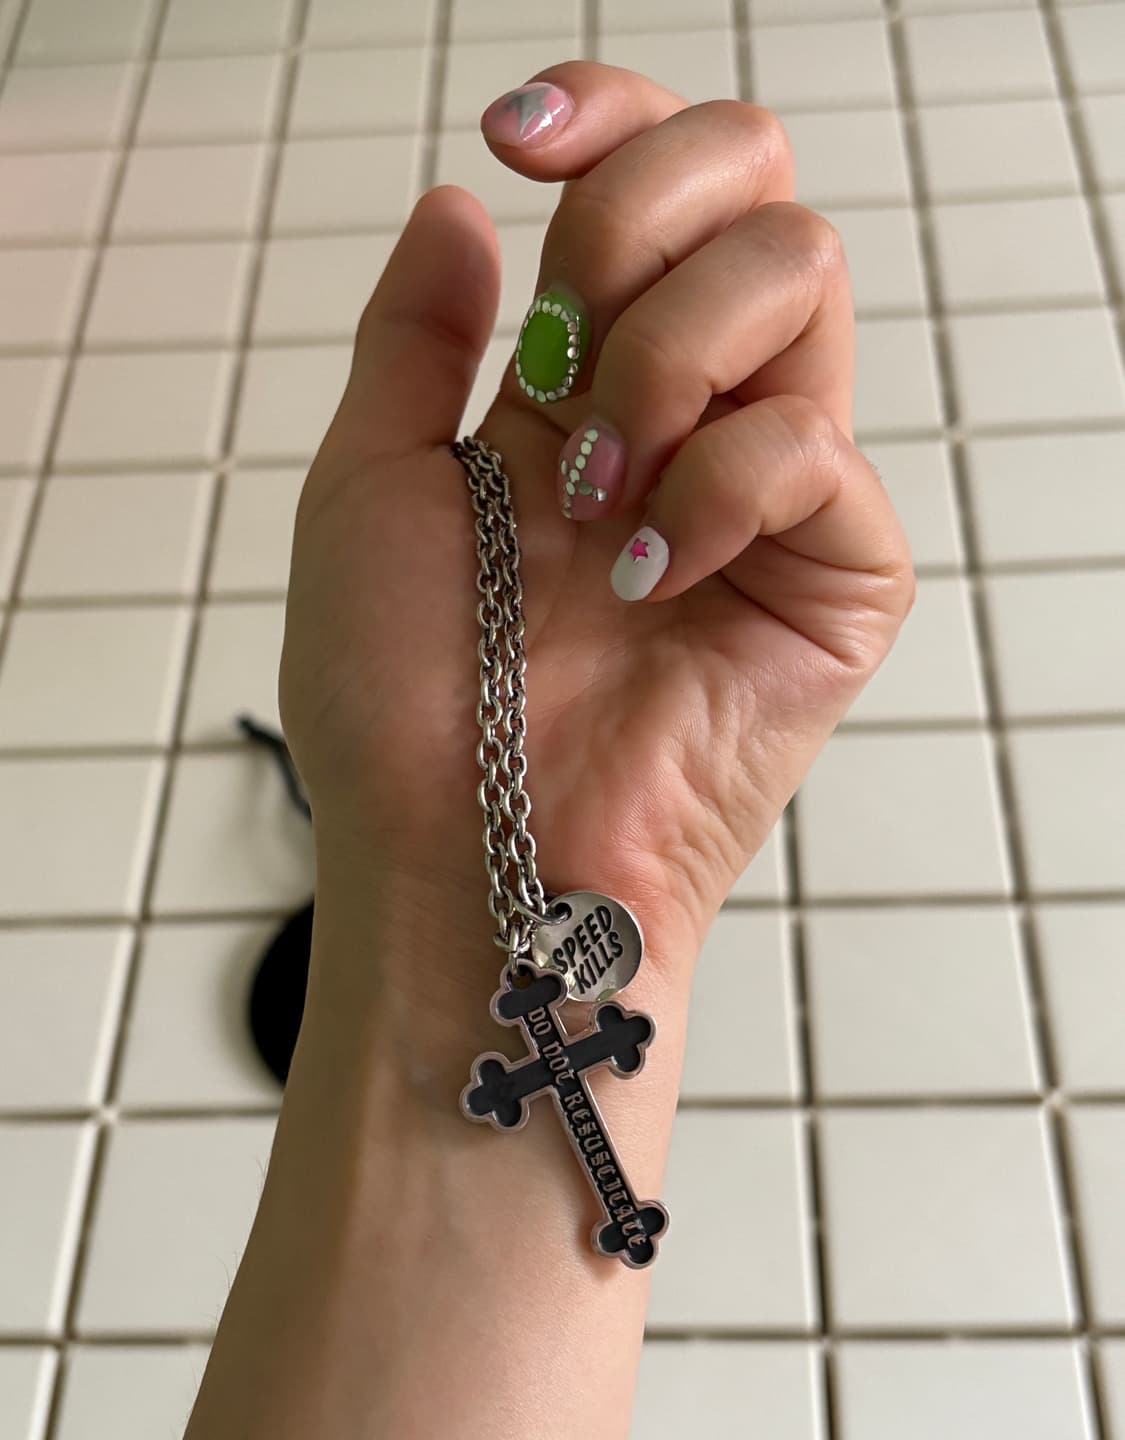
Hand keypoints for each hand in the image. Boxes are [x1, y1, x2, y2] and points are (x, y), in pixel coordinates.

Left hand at [279, 61, 913, 988]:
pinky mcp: (838, 575)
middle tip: (562, 359)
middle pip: (750, 187)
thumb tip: (459, 202)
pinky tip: (651, 573)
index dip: (607, 121)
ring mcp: (770, 490)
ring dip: (668, 357)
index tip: (517, 138)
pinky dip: (717, 486)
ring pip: (801, 274)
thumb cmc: (403, 702)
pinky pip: (813, 442)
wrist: (464, 854)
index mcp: (580, 389)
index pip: (648, 187)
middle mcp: (690, 416)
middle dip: (640, 223)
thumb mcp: (371, 489)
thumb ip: (415, 337)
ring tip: (595, 495)